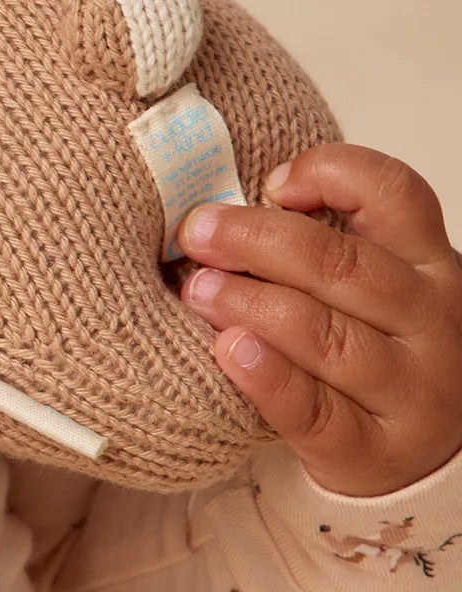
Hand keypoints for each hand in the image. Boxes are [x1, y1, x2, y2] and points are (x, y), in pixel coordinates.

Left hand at [177, 142, 461, 495]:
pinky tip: (230, 351)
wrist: (403, 452)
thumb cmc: (367, 341)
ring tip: (198, 291)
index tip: (271, 184)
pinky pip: (316, 411)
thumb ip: (317, 239)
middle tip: (196, 234)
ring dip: (249, 304)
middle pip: (343, 265)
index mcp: (428, 265)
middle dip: (255, 240)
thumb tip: (221, 206)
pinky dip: (268, 377)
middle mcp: (432, 325)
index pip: (395, 195)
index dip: (331, 173)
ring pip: (326, 335)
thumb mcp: (364, 282)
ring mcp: (412, 394)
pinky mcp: (376, 453)